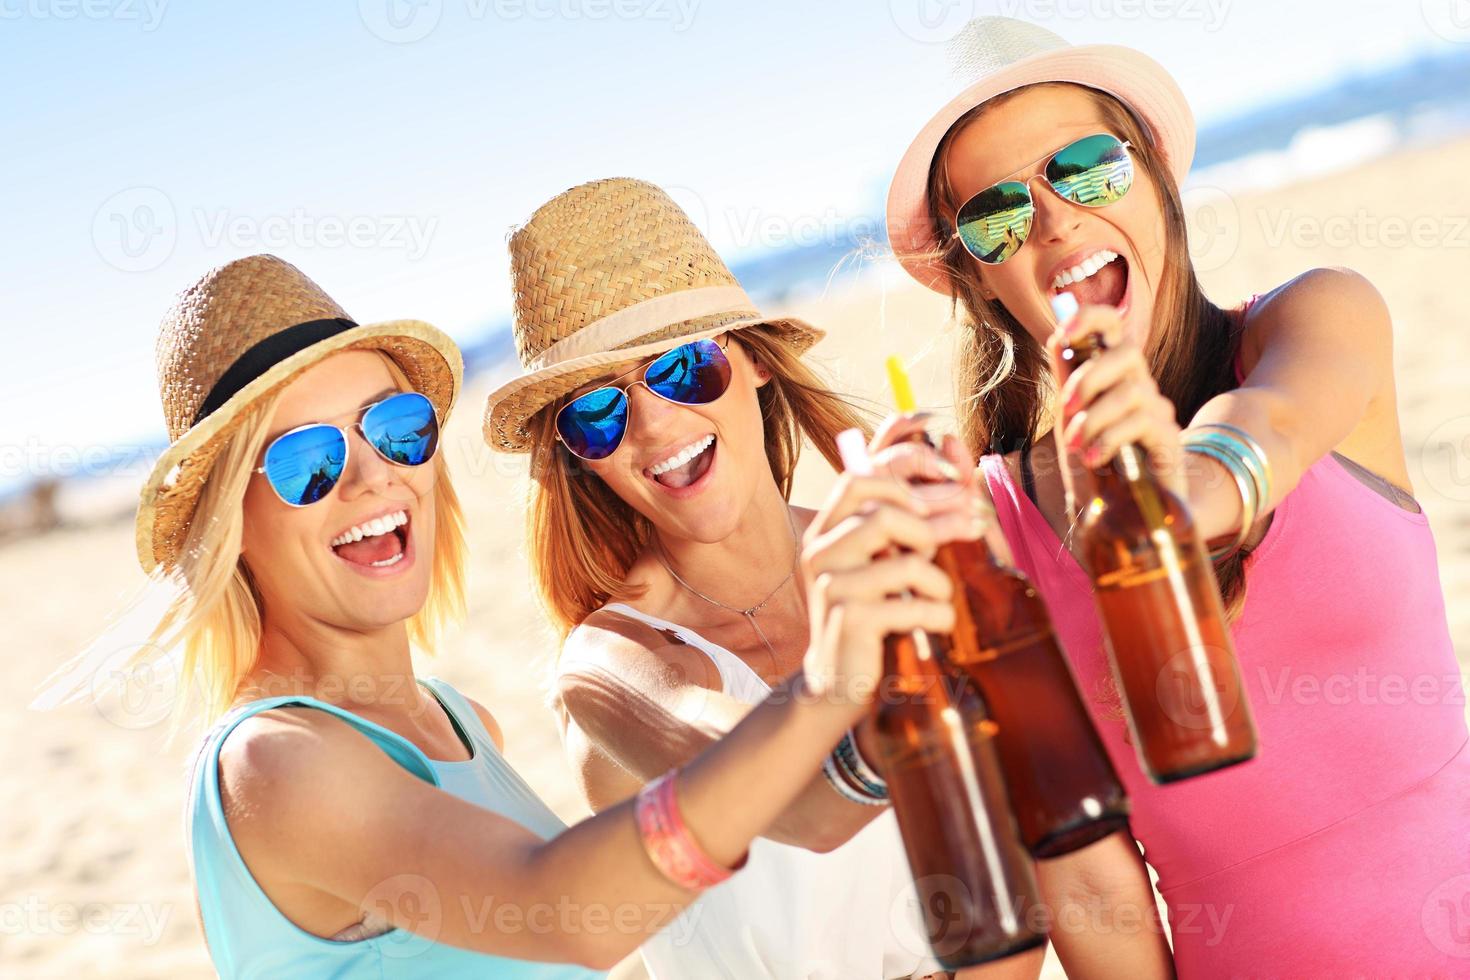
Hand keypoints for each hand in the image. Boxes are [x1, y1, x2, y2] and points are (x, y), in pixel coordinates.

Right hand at [798, 425, 987, 713]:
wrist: (840, 678)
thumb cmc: (876, 611)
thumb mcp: (888, 557)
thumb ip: (911, 511)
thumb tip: (954, 452)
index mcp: (828, 526)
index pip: (860, 473)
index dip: (908, 464)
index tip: (956, 478)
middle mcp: (820, 549)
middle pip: (882, 509)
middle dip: (936, 521)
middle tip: (971, 529)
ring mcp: (831, 584)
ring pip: (904, 559)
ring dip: (938, 578)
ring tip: (940, 594)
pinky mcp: (848, 619)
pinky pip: (911, 605)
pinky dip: (937, 613)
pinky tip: (938, 623)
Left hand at [1048, 303, 1185, 499]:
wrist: (1124, 513)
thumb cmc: (1097, 460)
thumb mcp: (1072, 418)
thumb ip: (1067, 379)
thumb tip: (1057, 337)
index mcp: (1115, 375)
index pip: (1114, 327)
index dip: (1091, 318)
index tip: (1063, 332)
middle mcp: (1141, 385)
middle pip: (1128, 353)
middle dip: (1089, 378)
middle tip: (1065, 409)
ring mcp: (1158, 412)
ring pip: (1131, 392)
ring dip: (1093, 419)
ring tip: (1074, 446)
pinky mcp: (1170, 441)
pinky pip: (1142, 425)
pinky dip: (1109, 439)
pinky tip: (1092, 459)